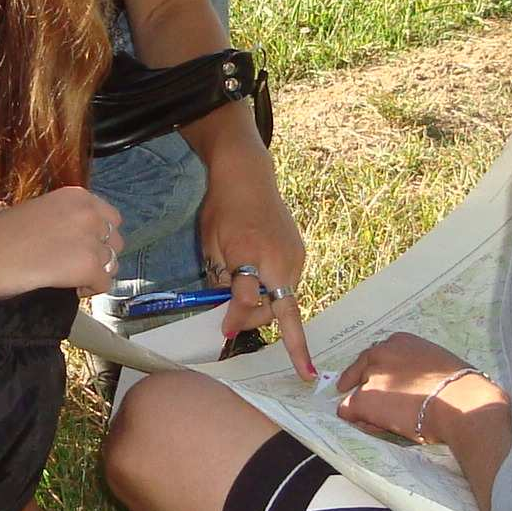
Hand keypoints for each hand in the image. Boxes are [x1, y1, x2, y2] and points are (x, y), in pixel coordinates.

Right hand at [0, 186, 122, 299]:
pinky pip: (104, 284)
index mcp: (77, 196)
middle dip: (100, 253)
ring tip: (72, 279)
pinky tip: (70, 288)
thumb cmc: (0, 234)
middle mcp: (89, 213)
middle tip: (78, 264)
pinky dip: (89, 289)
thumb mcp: (39, 211)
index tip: (81, 246)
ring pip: (113, 263)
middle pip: (115, 239)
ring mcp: (91, 240)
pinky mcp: (89, 266)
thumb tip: (75, 237)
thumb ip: (64, 218)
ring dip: (96, 272)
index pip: (109, 216)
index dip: (97, 235)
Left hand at [200, 164, 312, 378]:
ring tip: (243, 305)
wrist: (249, 178)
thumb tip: (225, 312)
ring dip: (266, 310)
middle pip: (275, 309)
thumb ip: (220, 279)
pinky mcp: (300, 256)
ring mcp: (294, 258)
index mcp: (248, 253)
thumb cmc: (223, 211)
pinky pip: (288, 286)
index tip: (226, 332)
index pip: (246, 299)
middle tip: (232, 325)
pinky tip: (258, 285)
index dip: (235, 320)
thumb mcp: (211, 246)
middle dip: (254, 321)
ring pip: (285, 301)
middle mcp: (278, 258)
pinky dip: (273, 294)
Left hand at [335, 334, 506, 444]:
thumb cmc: (460, 387)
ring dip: (367, 406)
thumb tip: (418, 385)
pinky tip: (379, 427)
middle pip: (362, 371)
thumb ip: (419, 368)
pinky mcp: (363, 399)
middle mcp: (381, 352)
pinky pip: (348, 410)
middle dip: (370, 387)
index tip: (383, 384)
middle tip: (383, 405)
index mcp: (400, 341)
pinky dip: (360, 420)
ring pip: (356, 393)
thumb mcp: (437, 363)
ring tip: (387, 421)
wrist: (459, 402)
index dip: (380, 373)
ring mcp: (370, 375)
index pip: (379, 356)